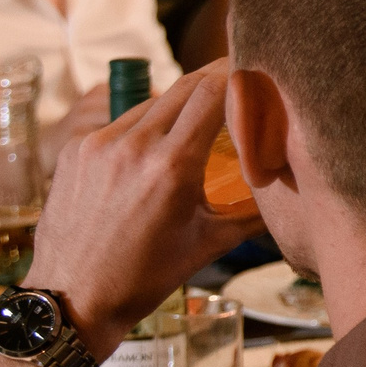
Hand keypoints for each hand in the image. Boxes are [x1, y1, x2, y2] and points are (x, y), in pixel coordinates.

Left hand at [23, 62, 264, 355]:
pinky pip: (118, 122)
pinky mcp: (73, 149)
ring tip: (197, 116)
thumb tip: (292, 194)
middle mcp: (132, 146)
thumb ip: (253, 212)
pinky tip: (153, 144)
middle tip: (236, 76)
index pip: (212, 93)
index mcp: (171, 167)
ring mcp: (97, 144)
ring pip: (150, 103)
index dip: (237, 74)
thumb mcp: (210, 244)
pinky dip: (143, 125)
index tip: (255, 68)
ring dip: (178, 103)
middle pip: (183, 87)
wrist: (72, 298)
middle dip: (213, 78)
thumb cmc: (144, 277)